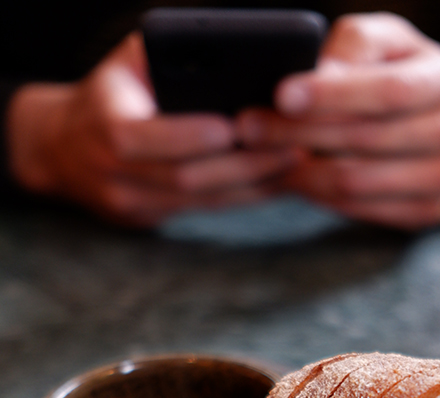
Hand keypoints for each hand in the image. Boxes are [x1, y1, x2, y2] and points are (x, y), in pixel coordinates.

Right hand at [6, 33, 299, 226]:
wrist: (64, 150)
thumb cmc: (112, 92)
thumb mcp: (129, 62)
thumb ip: (170, 54)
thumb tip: (230, 50)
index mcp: (103, 125)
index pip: (144, 138)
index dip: (190, 135)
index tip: (234, 126)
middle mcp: (113, 172)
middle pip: (184, 179)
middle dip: (241, 164)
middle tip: (289, 147)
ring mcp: (130, 204)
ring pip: (201, 203)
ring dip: (252, 185)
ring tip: (292, 164)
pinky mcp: (149, 222)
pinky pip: (203, 212)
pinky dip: (242, 197)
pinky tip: (274, 181)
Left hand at [236, 13, 439, 228]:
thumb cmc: (402, 71)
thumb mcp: (384, 41)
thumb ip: (354, 48)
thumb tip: (318, 74)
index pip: (388, 92)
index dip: (333, 95)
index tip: (283, 95)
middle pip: (366, 140)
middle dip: (301, 134)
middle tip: (250, 129)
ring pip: (357, 182)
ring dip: (303, 171)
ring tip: (265, 155)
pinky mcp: (428, 211)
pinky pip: (361, 210)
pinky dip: (322, 196)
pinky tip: (298, 178)